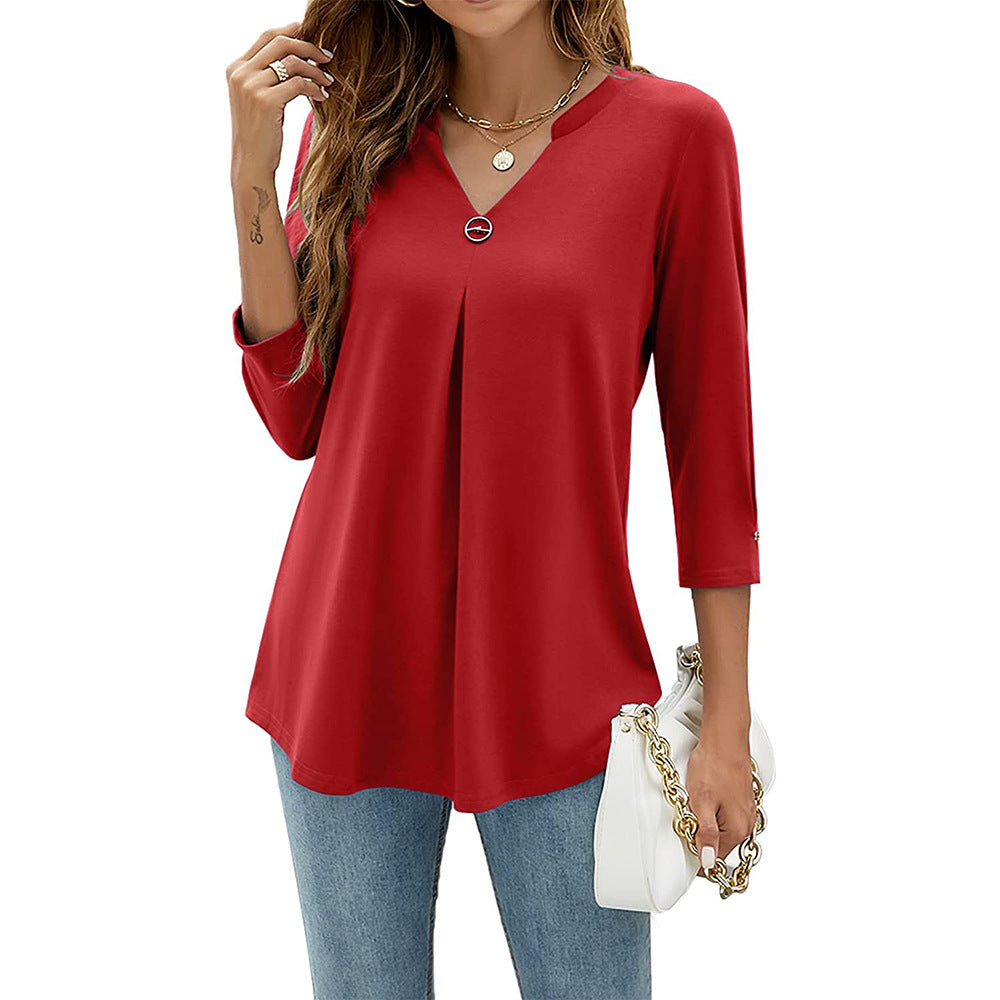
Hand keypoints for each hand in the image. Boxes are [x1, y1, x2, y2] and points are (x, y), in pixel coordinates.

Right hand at [226, 22, 333, 181]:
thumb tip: (294, 57)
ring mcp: (252, 86)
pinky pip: (299, 84)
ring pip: (292, 62)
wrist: (251, 163)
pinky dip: (315, 88)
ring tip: (328, 82)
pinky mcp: (266, 101)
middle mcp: (241, 73)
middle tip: (327, 56)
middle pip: (280, 43)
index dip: (292, 32)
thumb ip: (266, 76)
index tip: (313, 37)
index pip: (267, 37)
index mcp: (236, 68)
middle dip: (308, 46)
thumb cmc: (258, 134)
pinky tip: (322, 97)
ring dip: (315, 70)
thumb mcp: (256, 99)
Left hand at [686, 738, 755, 876]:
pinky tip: (706, 796)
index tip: (685, 843)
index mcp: (737, 830)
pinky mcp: (742, 798)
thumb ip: (705, 834)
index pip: (714, 858)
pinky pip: (726, 814)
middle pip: (719, 845)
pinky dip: (714, 811)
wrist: (725, 738)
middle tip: (687, 818)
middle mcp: (746, 823)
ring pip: (722, 829)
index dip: (696, 854)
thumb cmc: (714, 765)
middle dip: (701, 838)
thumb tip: (707, 861)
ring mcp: (746, 810)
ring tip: (696, 804)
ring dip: (707, 823)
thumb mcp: (701, 802)